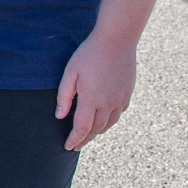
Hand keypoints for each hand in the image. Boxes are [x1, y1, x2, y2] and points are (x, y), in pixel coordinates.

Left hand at [55, 30, 136, 150]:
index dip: (74, 139)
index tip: (68, 147)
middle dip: (85, 139)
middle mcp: (109, 104)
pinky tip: (104, 120)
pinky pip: (118, 114)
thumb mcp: (70, 72)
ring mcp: (120, 99)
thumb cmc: (89, 54)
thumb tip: (60, 116)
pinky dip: (110, 121)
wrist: (117, 40)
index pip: (82, 128)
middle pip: (96, 129)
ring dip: (98, 132)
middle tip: (76, 146)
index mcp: (92, 100)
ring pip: (109, 124)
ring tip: (88, 136)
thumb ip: (64, 96)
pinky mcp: (127, 93)